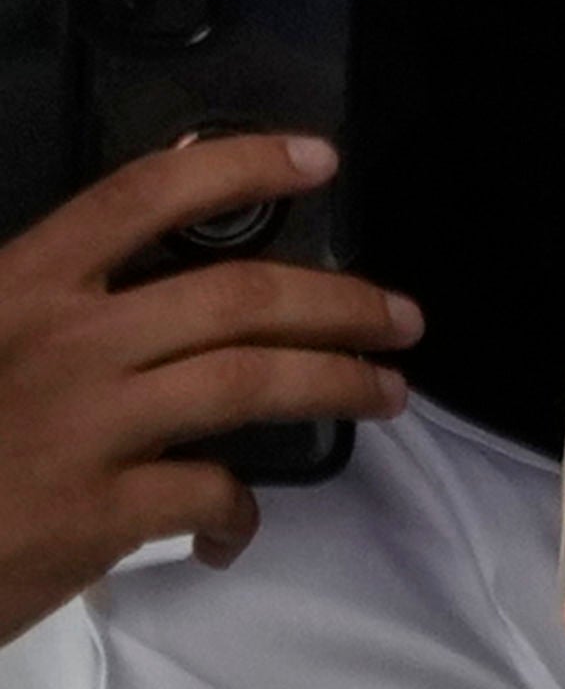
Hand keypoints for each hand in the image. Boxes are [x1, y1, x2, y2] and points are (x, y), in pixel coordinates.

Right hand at [0, 135, 419, 643]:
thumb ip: (55, 299)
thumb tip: (150, 245)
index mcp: (21, 283)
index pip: (143, 195)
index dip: (241, 165)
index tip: (320, 158)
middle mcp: (60, 340)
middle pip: (238, 295)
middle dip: (340, 302)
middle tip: (402, 318)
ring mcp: (82, 424)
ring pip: (251, 381)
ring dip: (339, 384)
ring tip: (384, 394)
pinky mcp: (95, 511)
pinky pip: (211, 493)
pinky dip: (240, 513)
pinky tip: (229, 529)